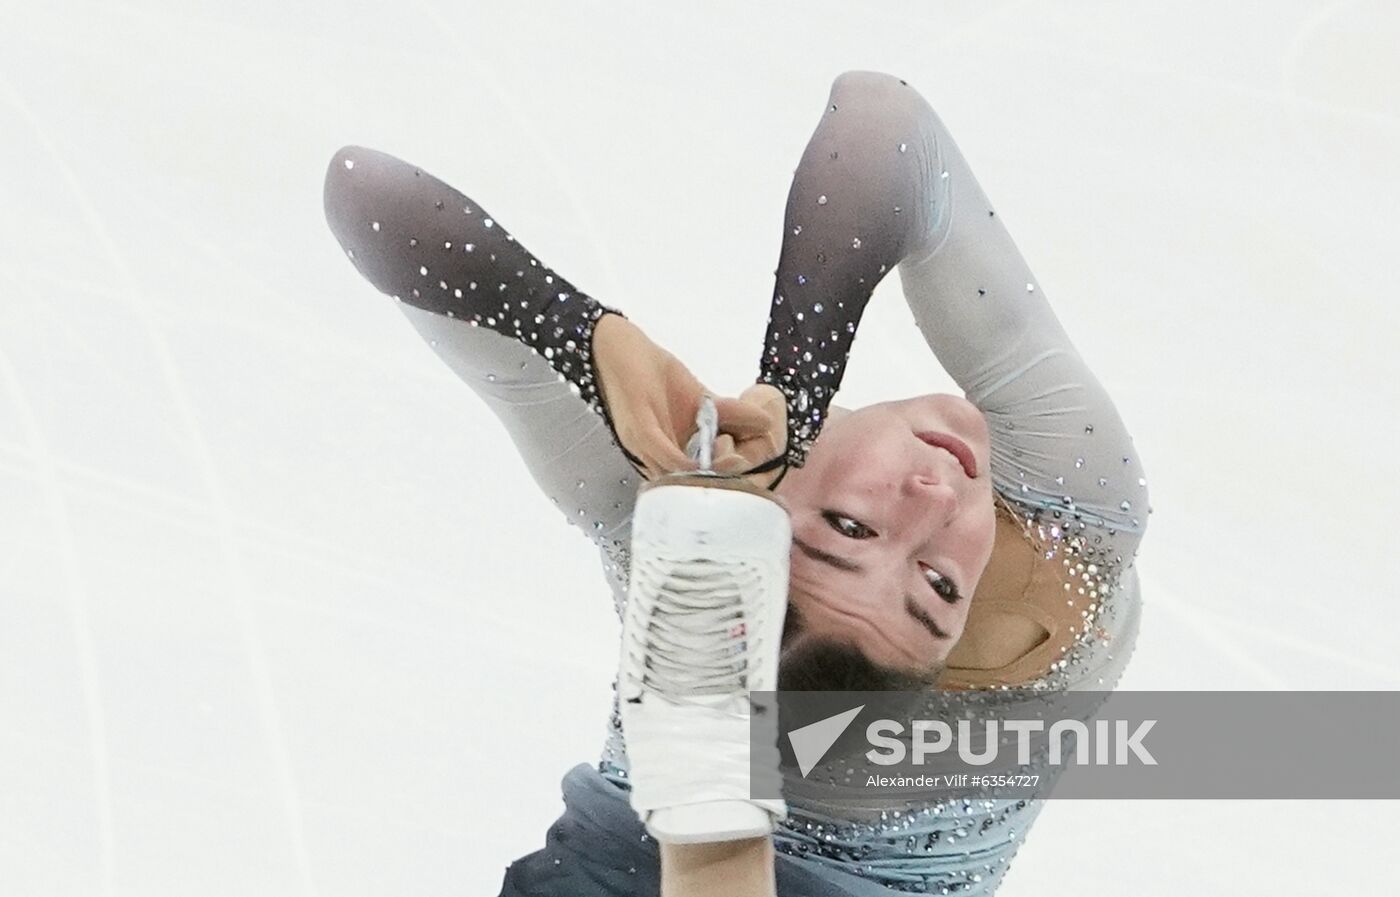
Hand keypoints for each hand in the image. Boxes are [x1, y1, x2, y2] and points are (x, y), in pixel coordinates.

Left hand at [593, 315, 787, 484]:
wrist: (610, 342)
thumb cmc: (649, 370)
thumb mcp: (699, 397)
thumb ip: (729, 415)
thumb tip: (767, 425)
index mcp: (666, 453)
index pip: (697, 482)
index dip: (727, 485)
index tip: (752, 481)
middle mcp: (651, 456)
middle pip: (687, 487)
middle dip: (719, 489)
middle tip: (745, 483)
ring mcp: (642, 445)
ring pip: (675, 478)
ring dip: (705, 481)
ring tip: (733, 478)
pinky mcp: (637, 426)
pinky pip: (660, 452)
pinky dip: (682, 463)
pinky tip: (703, 466)